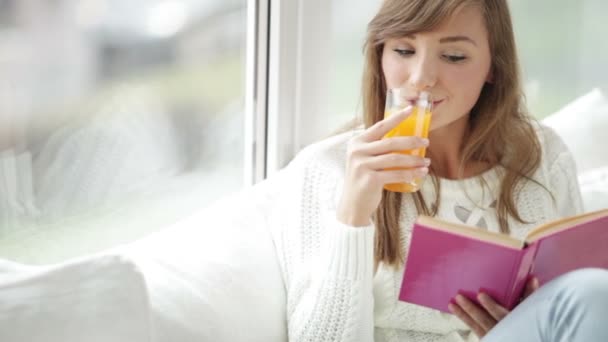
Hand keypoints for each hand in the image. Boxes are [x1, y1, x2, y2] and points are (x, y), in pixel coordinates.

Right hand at [336, 106, 429, 226]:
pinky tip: (420, 174)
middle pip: (391, 142)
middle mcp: (357, 151)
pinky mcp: (370, 179)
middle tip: (426, 142)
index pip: (380, 126)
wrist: (352, 205)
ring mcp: (362, 165)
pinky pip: (396, 174)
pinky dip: (410, 174)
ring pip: (395, 159)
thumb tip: (405, 140)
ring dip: (414, 160)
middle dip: (412, 141)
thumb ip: (377, 149)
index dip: (397, 117)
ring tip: (426, 162)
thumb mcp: (365, 160)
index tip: (411, 109)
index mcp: (357, 142)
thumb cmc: (363, 180)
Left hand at [448, 277, 539, 337]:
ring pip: (477, 326)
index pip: (502, 314)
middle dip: (471, 309)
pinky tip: (456, 311)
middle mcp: (503, 331)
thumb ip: (529, 295)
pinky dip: (465, 320)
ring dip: (463, 314)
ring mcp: (495, 336)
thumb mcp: (531, 309)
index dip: (491, 305)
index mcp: (514, 322)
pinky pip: (475, 329)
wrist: (522, 336)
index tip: (480, 294)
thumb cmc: (527, 321)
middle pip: (485, 320)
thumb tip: (531, 278)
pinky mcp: (489, 338)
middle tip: (459, 296)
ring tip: (452, 304)